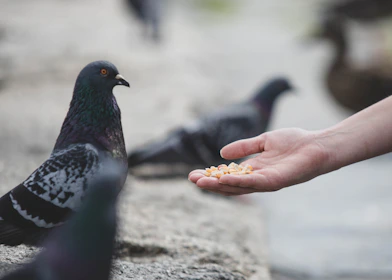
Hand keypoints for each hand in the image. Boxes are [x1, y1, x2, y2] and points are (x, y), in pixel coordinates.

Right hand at [188, 128, 328, 195]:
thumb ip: (244, 147)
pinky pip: (253, 183)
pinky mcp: (275, 181)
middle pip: (230, 185)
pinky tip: (223, 180)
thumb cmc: (295, 142)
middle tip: (192, 179)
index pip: (229, 175)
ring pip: (238, 187)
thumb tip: (222, 152)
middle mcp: (258, 179)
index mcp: (254, 169)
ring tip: (201, 182)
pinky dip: (237, 182)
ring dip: (219, 185)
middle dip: (210, 183)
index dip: (212, 175)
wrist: (318, 145)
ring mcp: (266, 182)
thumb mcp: (263, 141)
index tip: (195, 173)